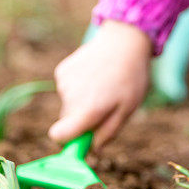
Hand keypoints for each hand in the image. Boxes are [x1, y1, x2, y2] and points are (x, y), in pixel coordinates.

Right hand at [49, 20, 151, 149]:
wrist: (124, 40)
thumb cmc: (130, 77)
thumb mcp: (128, 109)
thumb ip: (108, 132)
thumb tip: (92, 149)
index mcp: (87, 109)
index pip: (58, 136)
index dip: (68, 141)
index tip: (82, 137)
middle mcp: (71, 96)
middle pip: (67, 121)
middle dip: (82, 118)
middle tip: (104, 104)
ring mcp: (64, 82)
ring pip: (68, 104)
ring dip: (82, 100)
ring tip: (102, 85)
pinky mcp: (62, 70)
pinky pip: (67, 88)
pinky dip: (78, 86)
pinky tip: (94, 74)